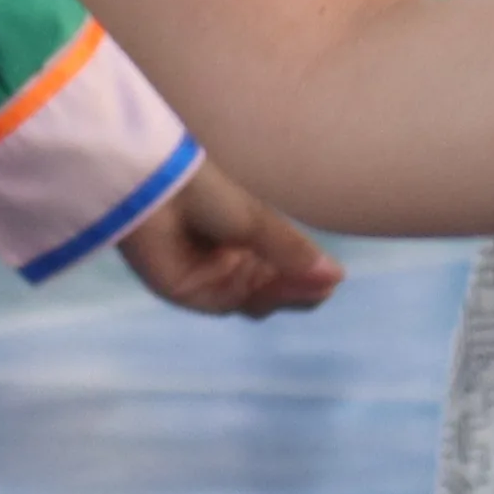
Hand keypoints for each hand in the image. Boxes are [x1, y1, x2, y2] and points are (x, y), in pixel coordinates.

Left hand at [114, 160, 339, 316]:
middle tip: (323, 286)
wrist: (156, 189)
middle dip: (299, 289)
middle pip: (275, 290)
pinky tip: (274, 289)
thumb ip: (292, 252)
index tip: (333, 279)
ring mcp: (212, 280)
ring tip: (307, 286)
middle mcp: (233, 262)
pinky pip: (228, 305)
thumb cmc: (204, 191)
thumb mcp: (258, 221)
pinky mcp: (189, 293)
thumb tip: (337, 276)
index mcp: (250, 239)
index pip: (287, 268)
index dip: (310, 276)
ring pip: (256, 302)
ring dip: (283, 295)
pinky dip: (254, 300)